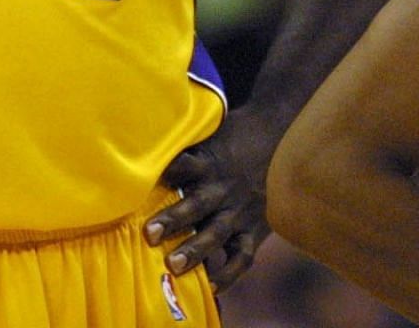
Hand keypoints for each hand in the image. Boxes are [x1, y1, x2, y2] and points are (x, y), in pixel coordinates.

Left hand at [146, 115, 269, 290]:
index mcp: (209, 162)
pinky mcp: (253, 228)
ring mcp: (239, 210)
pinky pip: (243, 254)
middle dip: (174, 219)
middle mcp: (222, 188)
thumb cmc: (232, 138)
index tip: (143, 180)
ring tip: (174, 264)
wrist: (279, 140)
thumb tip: (139, 140)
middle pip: (198, 203)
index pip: (184, 165)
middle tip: (149, 234)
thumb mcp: (208, 131)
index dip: (167, 171)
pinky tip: (211, 286)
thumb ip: (182, 142)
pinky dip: (229, 272)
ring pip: (217, 232)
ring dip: (196, 248)